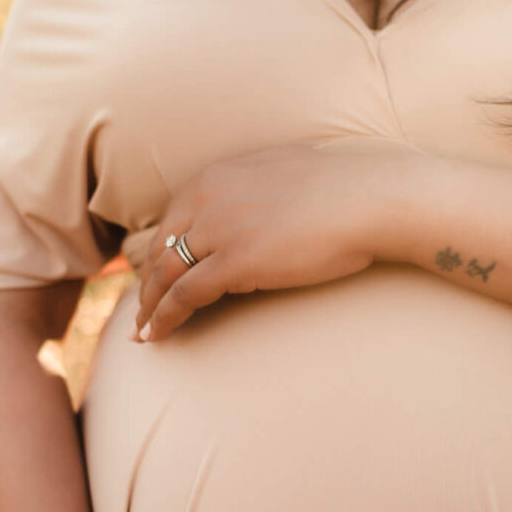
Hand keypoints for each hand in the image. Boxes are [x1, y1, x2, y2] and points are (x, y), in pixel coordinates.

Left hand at [133, 137, 429, 341]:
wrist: (371, 197)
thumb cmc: (343, 190)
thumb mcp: (283, 177)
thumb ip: (255, 192)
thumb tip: (256, 211)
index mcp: (217, 175)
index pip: (172, 220)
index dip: (159, 253)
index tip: (154, 276)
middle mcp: (207, 198)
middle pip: (161, 248)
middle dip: (147, 283)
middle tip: (140, 311)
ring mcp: (218, 229)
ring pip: (165, 274)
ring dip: (149, 306)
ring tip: (143, 331)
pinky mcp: (234, 262)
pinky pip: (184, 296)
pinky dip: (164, 318)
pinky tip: (158, 335)